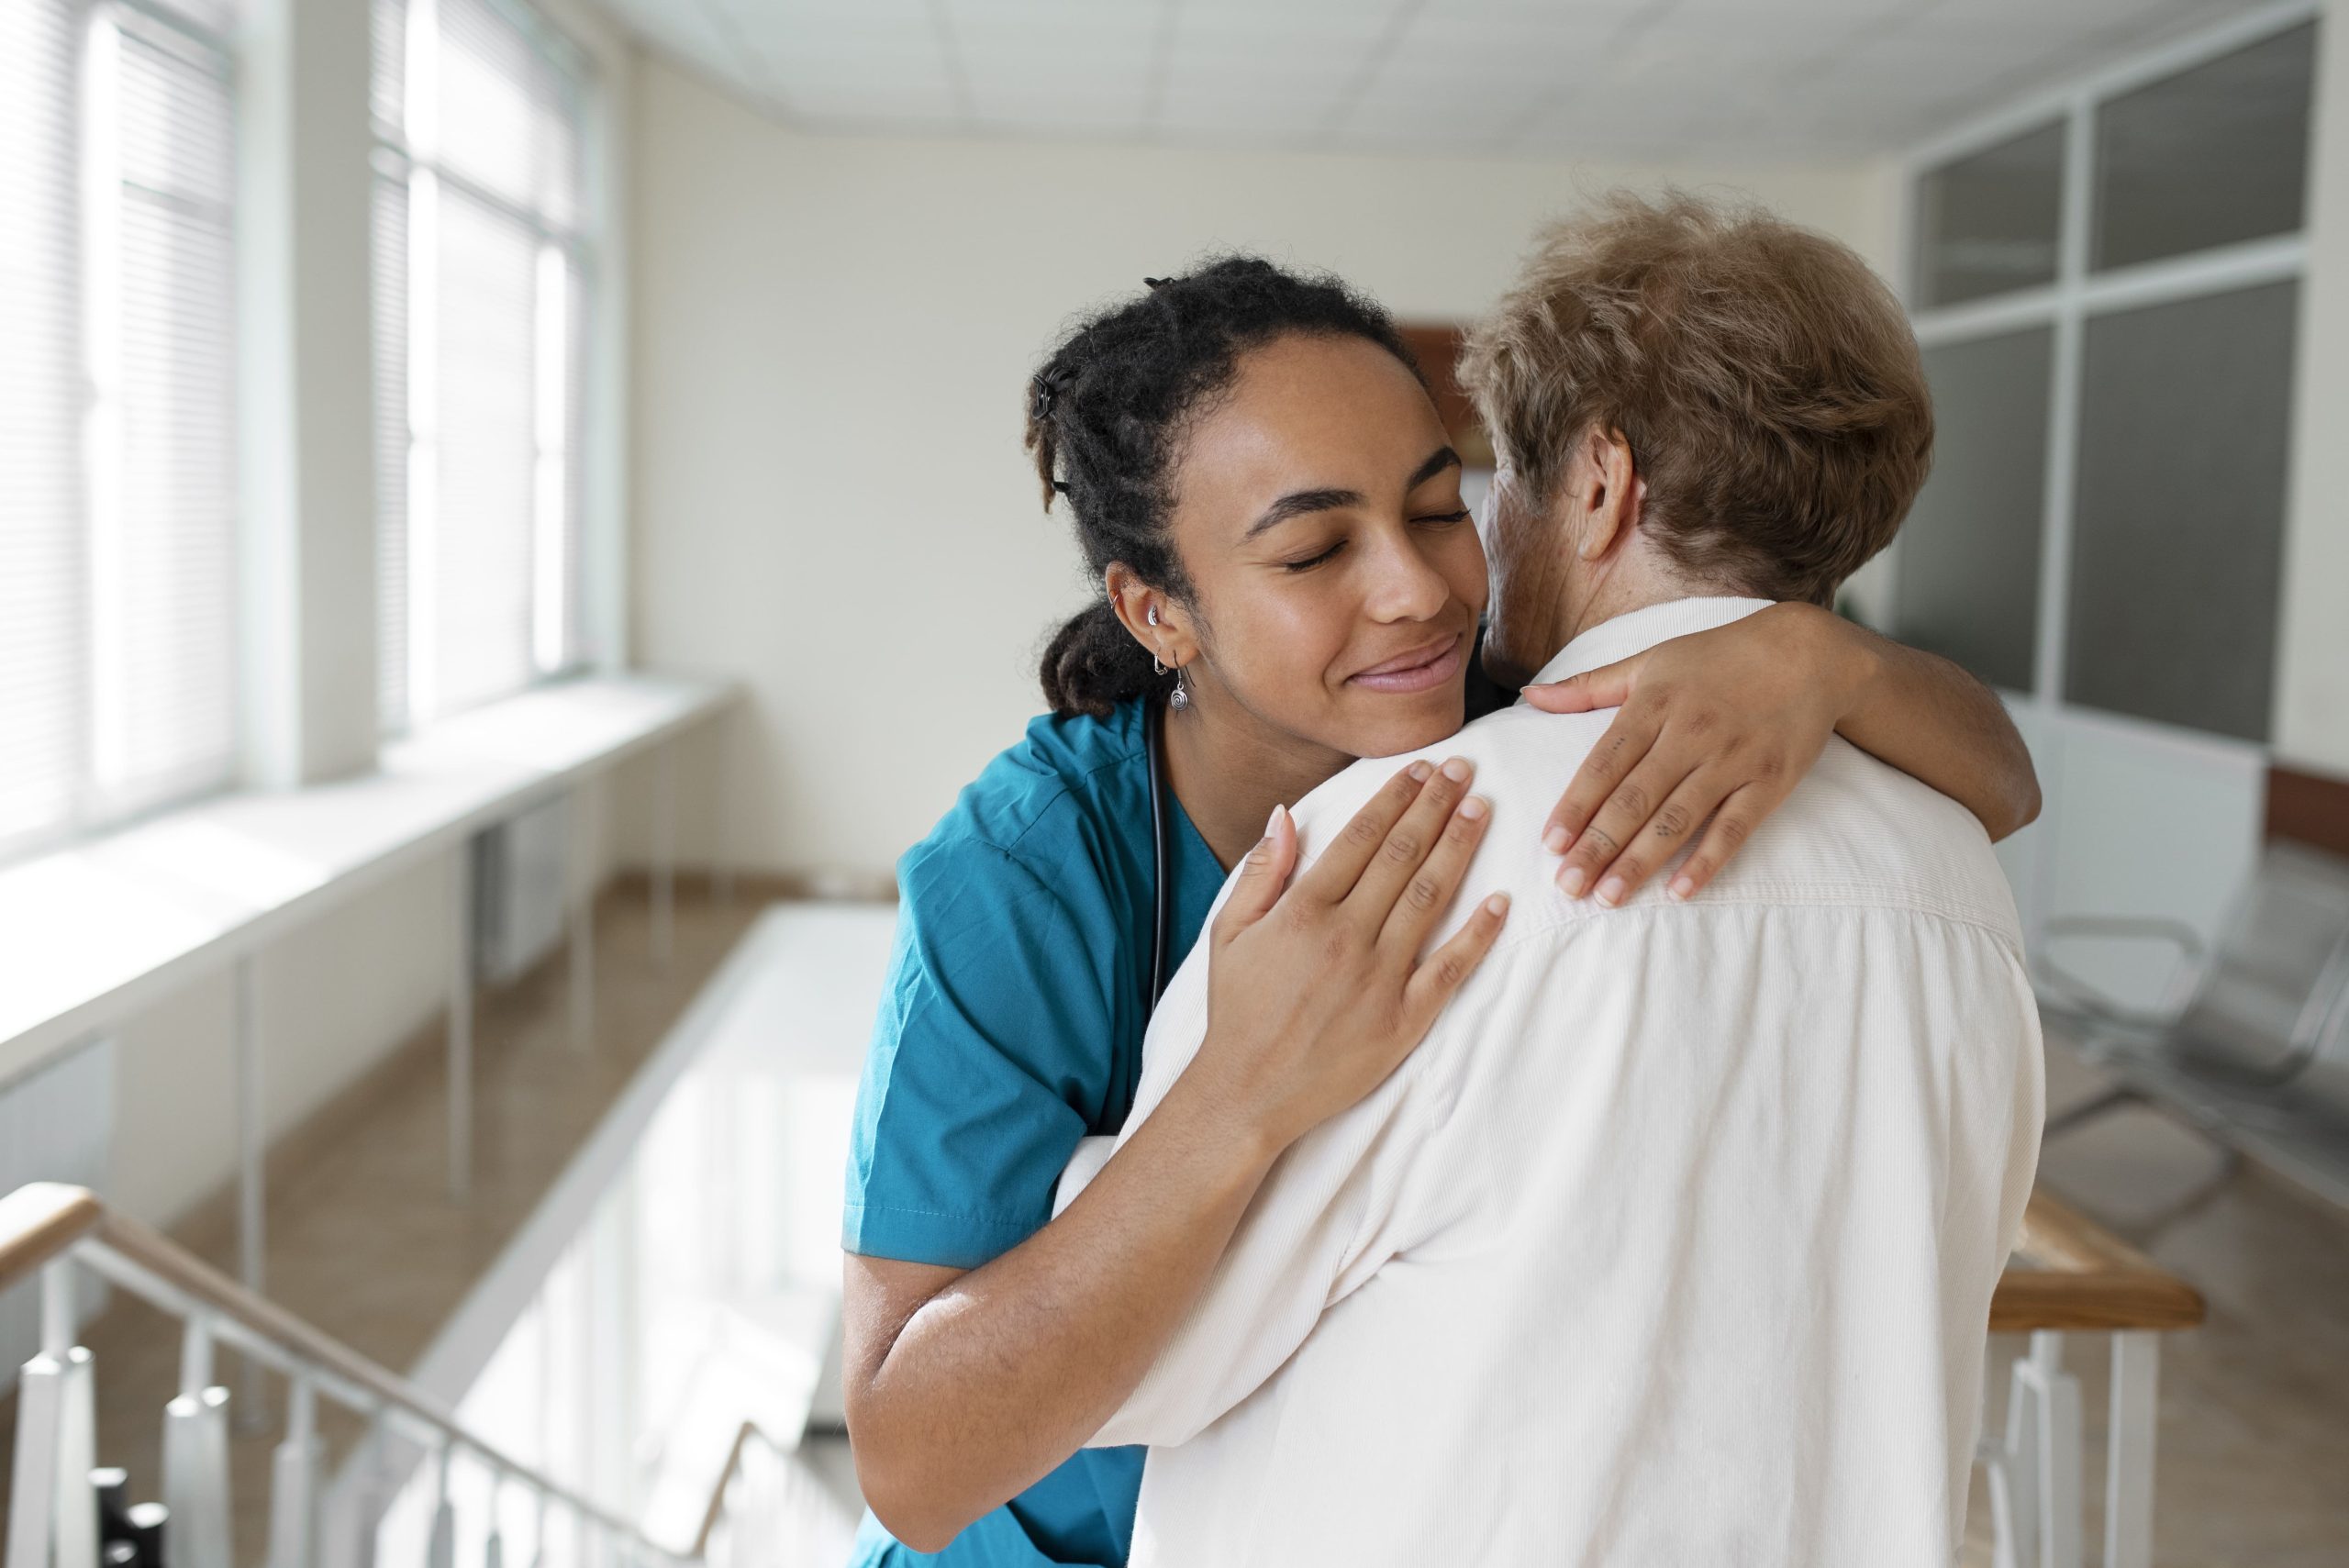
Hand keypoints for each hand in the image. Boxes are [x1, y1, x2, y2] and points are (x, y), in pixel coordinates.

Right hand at [1186, 758, 1510, 1153]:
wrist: (1248, 1091)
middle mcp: (1345, 937)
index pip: (1361, 837)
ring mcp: (1378, 979)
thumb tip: (1286, 814)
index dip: (1395, 797)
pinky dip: (1477, 934)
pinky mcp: (1403, 1020)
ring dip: (1458, 849)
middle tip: (1462, 771)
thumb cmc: (1238, 1012)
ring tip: (1481, 810)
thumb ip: (1262, 872)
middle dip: (1435, 807)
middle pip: (1401, 856)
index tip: (1419, 769)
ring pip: (1429, 898)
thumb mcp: (1229, 933)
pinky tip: (1500, 901)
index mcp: (1303, 912)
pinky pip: (1449, 969)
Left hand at [1523, 602, 1874, 904]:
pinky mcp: (1769, 782)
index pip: (1604, 763)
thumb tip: (1529, 696)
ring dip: (1640, 861)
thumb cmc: (1719, 657)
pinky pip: (1733, 828)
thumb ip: (1589, 687)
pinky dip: (1706, 861)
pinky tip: (1679, 892)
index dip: (1576, 805)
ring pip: (1676, 819)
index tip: (1550, 844)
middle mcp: (1689, 733)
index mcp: (1653, 704)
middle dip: (1597, 845)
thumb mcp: (1651, 661)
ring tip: (1608, 897)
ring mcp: (1731, 760)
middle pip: (1634, 798)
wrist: (1809, 653)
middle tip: (1567, 886)